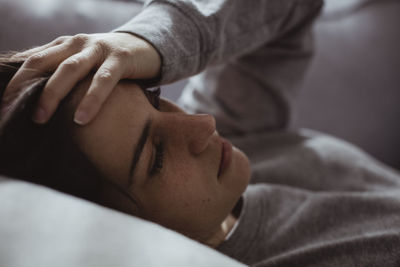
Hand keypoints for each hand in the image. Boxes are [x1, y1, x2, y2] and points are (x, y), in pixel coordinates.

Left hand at [4, 32, 160, 124]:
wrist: (145, 47)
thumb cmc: (109, 62)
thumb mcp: (84, 64)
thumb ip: (63, 74)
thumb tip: (37, 97)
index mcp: (64, 45)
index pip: (32, 61)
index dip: (15, 84)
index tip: (5, 108)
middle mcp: (77, 44)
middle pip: (44, 64)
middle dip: (26, 90)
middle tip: (16, 116)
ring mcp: (98, 49)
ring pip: (69, 69)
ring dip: (52, 94)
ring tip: (41, 119)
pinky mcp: (120, 59)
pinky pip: (103, 80)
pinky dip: (91, 99)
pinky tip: (82, 118)